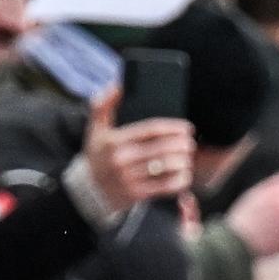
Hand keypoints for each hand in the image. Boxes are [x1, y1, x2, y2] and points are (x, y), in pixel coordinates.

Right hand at [84, 87, 195, 214]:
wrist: (87, 191)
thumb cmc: (97, 156)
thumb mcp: (95, 129)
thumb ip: (104, 105)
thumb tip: (118, 85)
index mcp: (114, 141)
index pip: (151, 130)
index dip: (173, 128)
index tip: (186, 128)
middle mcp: (121, 159)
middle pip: (162, 148)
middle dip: (182, 144)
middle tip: (190, 142)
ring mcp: (129, 178)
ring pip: (166, 167)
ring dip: (183, 161)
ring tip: (188, 157)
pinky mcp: (136, 194)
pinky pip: (164, 186)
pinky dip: (179, 180)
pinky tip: (184, 175)